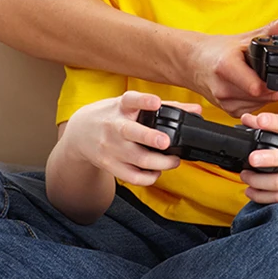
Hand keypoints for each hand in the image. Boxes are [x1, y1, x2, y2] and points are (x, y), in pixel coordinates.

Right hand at [60, 90, 197, 185]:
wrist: (79, 132)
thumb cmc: (113, 115)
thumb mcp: (133, 105)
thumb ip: (168, 106)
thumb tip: (197, 110)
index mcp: (121, 106)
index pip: (131, 100)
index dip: (144, 101)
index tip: (156, 102)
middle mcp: (113, 126)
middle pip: (131, 132)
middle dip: (149, 138)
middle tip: (166, 142)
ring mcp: (110, 147)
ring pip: (135, 158)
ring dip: (159, 163)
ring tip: (175, 161)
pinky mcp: (108, 164)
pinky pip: (130, 176)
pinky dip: (147, 177)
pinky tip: (157, 172)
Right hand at [184, 7, 277, 115]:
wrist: (193, 63)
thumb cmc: (217, 50)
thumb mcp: (248, 36)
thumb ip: (276, 27)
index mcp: (226, 67)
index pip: (258, 86)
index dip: (275, 80)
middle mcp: (223, 88)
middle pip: (264, 95)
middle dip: (274, 84)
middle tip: (271, 71)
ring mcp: (225, 102)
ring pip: (262, 104)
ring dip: (267, 93)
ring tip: (259, 77)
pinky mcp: (229, 112)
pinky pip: (254, 109)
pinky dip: (258, 100)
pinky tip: (252, 86)